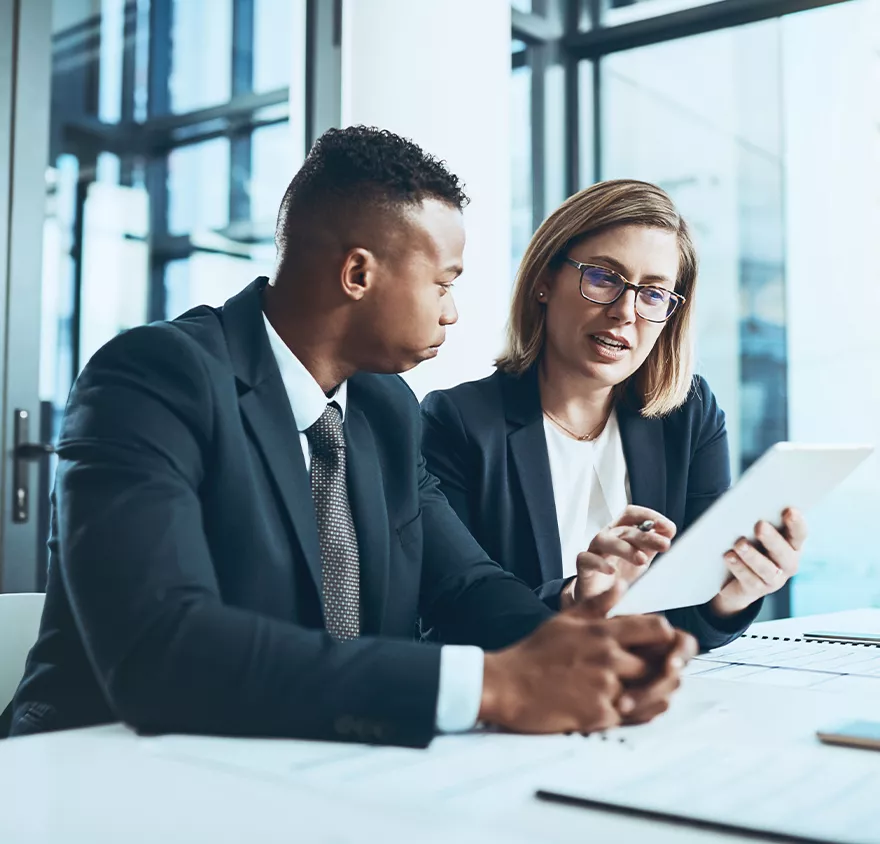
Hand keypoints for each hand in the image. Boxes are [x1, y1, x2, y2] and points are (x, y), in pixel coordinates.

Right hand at [478, 586, 696, 733]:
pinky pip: (636, 716)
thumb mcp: (565, 620)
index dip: (667, 636)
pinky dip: (642, 712)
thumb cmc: (535, 652)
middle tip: (664, 669)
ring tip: (654, 690)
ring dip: (659, 692)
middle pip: (661, 662)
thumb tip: (621, 585)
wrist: (507, 686)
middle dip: (665, 666)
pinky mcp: (599, 714)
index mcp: (602, 632)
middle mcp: (609, 658)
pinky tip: (637, 706)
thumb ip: (597, 604)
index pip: (658, 628)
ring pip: (654, 692)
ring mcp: (606, 688)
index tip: (662, 643)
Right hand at [561, 506, 676, 609]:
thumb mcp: (641, 559)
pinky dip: (599, 563)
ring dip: (624, 548)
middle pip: (623, 529)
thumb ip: (652, 546)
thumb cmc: (621, 576)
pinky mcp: (583, 566)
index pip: (632, 514)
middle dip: (646, 535)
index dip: (649, 516)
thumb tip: (668, 532)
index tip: (668, 528)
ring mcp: (594, 551)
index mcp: (622, 533)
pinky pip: (586, 559)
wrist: (597, 599)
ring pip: (604, 540)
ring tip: (641, 560)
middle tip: (664, 545)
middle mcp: (608, 538)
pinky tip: (611, 571)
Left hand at [710, 508, 807, 616]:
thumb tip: (747, 504)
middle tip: (760, 525)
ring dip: (752, 555)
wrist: (733, 581)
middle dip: (772, 539)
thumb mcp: (755, 533)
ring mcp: (774, 579)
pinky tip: (729, 556)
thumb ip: (758, 521)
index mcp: (791, 545)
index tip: (789, 510)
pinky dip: (738, 567)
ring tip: (739, 543)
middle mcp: (787, 564)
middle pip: (784, 552)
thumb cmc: (748, 546)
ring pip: (766, 568)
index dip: (796, 523)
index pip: (799, 534)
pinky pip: (749, 579)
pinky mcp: (756, 590)